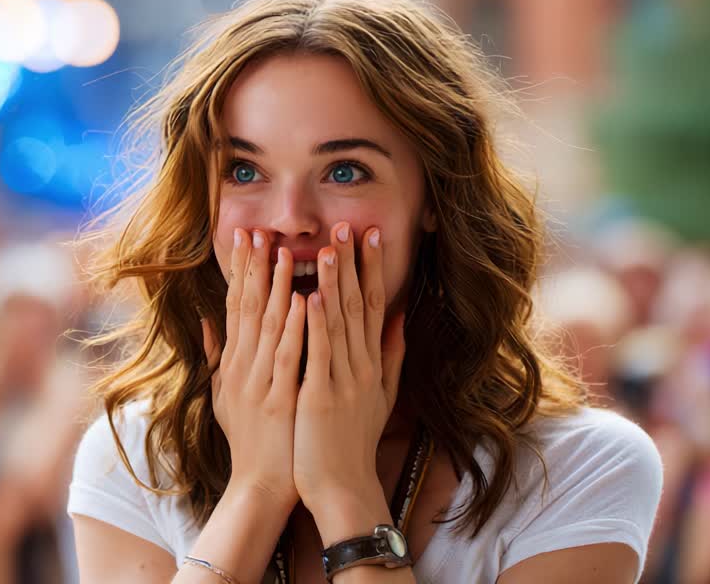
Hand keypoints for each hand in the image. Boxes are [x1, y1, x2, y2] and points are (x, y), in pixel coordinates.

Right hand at [203, 227, 305, 516]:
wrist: (259, 485)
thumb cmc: (249, 440)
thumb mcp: (224, 395)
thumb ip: (216, 356)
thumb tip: (204, 320)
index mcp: (234, 363)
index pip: (234, 306)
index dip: (240, 270)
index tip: (245, 237)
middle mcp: (243, 367)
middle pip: (246, 308)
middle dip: (253, 267)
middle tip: (258, 230)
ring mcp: (260, 383)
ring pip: (268, 326)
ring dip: (276, 287)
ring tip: (284, 252)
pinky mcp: (280, 400)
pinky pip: (289, 357)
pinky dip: (295, 328)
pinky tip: (301, 301)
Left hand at [293, 223, 404, 523]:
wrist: (342, 485)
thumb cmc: (353, 441)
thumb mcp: (381, 396)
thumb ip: (390, 356)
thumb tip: (399, 318)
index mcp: (370, 363)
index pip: (373, 305)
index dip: (372, 268)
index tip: (370, 235)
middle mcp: (360, 366)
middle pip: (357, 305)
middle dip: (353, 263)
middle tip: (349, 224)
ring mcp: (341, 380)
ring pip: (338, 323)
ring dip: (332, 282)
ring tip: (328, 247)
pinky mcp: (320, 397)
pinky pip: (318, 355)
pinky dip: (315, 325)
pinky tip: (310, 297)